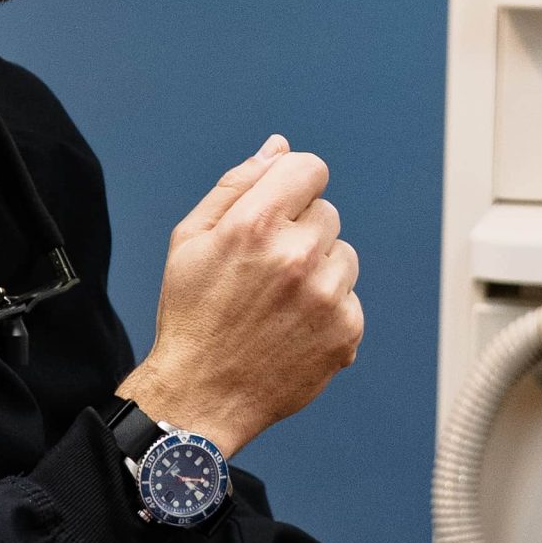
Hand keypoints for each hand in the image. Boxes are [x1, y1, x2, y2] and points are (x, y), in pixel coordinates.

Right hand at [120, 135, 362, 457]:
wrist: (201, 394)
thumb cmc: (192, 315)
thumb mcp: (191, 239)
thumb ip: (238, 185)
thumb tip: (279, 148)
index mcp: (256, 224)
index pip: (310, 169)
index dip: (293, 187)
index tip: (278, 212)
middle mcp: (298, 255)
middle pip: (326, 213)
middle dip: (299, 233)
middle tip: (263, 273)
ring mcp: (327, 296)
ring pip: (343, 255)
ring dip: (319, 271)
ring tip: (278, 303)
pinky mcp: (346, 331)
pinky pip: (350, 298)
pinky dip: (327, 311)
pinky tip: (291, 329)